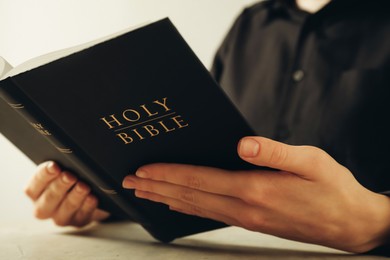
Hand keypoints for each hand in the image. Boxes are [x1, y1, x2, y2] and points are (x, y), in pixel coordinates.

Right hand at [25, 161, 109, 226]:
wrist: (91, 192)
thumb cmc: (72, 175)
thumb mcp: (64, 169)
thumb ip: (61, 165)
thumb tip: (68, 156)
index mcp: (36, 192)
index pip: (33, 186)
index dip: (43, 176)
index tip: (54, 166)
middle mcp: (45, 207)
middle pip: (48, 199)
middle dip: (59, 186)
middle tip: (69, 176)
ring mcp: (62, 217)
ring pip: (66, 209)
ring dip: (75, 196)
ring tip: (83, 186)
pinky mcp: (79, 222)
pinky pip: (83, 215)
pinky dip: (88, 206)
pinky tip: (93, 197)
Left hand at [122, 136, 389, 252]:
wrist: (349, 223)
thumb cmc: (332, 188)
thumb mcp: (310, 161)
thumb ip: (274, 152)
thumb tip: (242, 143)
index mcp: (255, 188)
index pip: (199, 179)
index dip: (169, 174)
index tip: (143, 169)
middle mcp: (244, 207)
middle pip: (189, 196)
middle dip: (156, 187)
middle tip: (129, 183)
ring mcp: (246, 218)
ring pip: (195, 207)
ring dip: (166, 198)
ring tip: (144, 193)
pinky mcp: (251, 221)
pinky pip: (210, 214)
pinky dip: (187, 209)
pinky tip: (176, 207)